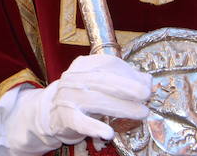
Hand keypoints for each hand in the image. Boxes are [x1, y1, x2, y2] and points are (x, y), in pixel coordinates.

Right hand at [0, 53, 150, 155]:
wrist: (49, 113)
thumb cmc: (81, 97)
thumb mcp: (99, 84)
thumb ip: (122, 80)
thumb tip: (147, 80)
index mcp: (82, 67)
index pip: (106, 64)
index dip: (127, 73)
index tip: (146, 84)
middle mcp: (73, 79)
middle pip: (102, 80)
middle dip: (126, 86)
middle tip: (146, 94)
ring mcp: (67, 97)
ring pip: (96, 100)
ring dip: (121, 107)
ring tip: (142, 113)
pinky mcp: (64, 117)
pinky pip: (79, 122)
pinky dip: (94, 127)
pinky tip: (108, 133)